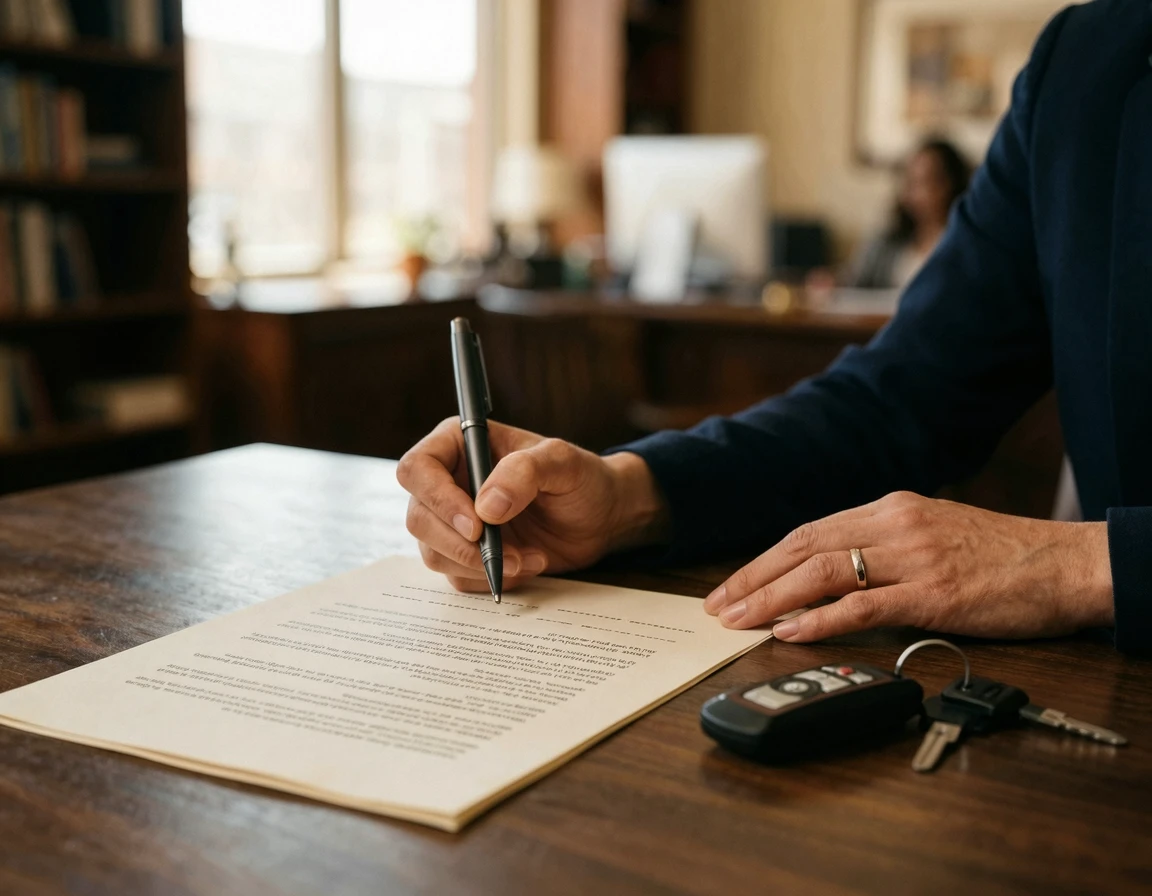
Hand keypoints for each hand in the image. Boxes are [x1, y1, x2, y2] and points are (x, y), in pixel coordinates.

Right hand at [397, 418, 668, 591]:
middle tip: (505, 553)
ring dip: (480, 565)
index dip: (438, 500)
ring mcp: (454, 521)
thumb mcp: (562, 463)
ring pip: (433, 552)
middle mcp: (449, 481)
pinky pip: (457, 576)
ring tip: (527, 559)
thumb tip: (486, 506)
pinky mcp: (466, 553)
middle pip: (419, 518)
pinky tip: (526, 566)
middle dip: (460, 544)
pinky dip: (490, 579)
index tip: (476, 525)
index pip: (418, 469)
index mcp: (461, 444)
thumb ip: (525, 472)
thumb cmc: (582, 478)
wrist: (600, 517)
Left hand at [702, 491, 1114, 641]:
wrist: (1066, 563)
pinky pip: (864, 605)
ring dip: (772, 597)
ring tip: (739, 620)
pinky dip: (822, 618)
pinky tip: (791, 631)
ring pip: (824, 571)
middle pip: (803, 547)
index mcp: (890, 509)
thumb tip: (832, 577)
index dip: (764, 560)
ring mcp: (914, 557)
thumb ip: (883, 549)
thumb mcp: (933, 535)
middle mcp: (895, 524)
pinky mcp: (935, 593)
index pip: (808, 531)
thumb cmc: (1003, 556)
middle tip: (716, 605)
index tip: (733, 584)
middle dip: (752, 577)